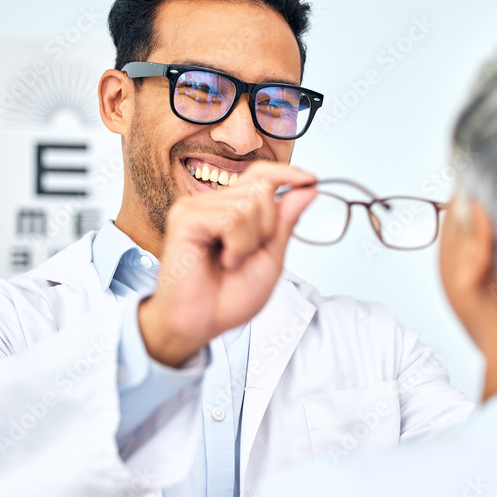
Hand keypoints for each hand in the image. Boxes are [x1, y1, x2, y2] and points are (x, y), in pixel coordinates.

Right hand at [138, 162, 316, 366]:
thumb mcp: (271, 257)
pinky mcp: (186, 217)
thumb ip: (285, 221)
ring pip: (249, 204)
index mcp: (232, 209)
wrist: (201, 324)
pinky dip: (237, 245)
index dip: (286, 173)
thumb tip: (307, 187)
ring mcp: (196, 207)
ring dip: (250, 242)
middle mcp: (212, 202)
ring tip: (232, 262)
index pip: (261, 174)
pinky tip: (225, 261)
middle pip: (262, 188)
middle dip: (267, 227)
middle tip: (246, 255)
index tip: (310, 180)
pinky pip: (230, 217)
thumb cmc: (229, 296)